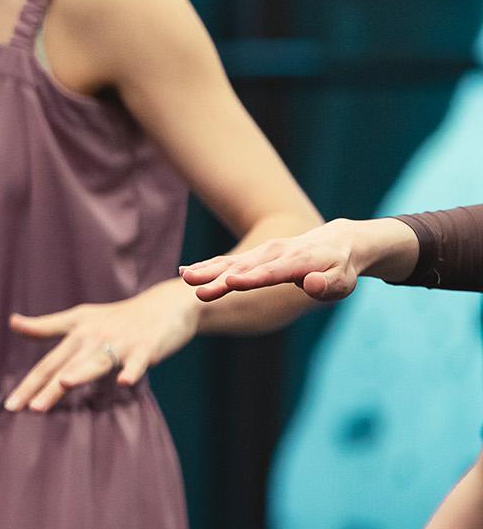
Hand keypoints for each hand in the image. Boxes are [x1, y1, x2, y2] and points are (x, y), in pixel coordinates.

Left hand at [4, 281, 199, 411]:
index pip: (48, 363)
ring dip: (81, 372)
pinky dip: (131, 371)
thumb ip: (46, 326)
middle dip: (47, 388)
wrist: (165, 305)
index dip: (29, 384)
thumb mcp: (79, 318)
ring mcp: (119, 343)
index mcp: (76, 333)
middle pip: (67, 366)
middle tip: (28, 408)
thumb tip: (12, 322)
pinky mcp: (146, 347)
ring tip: (64, 383)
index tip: (10, 406)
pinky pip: (137, 363)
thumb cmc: (117, 317)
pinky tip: (124, 382)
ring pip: (97, 361)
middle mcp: (93, 338)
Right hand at [180, 218, 403, 301]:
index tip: (231, 284)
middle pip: (244, 267)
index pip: (273, 272)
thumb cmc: (341, 267)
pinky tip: (185, 271)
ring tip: (184, 278)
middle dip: (218, 277)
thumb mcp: (344, 280)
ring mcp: (262, 252)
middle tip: (195, 286)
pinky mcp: (254, 256)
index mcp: (299, 261)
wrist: (337, 241)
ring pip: (231, 262)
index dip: (252, 278)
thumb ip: (328, 284)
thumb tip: (310, 284)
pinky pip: (228, 261)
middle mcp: (276, 253)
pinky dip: (207, 265)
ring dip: (206, 270)